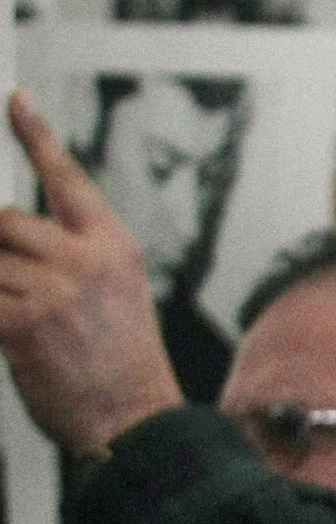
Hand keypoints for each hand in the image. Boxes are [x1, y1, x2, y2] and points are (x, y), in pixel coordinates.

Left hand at [0, 91, 186, 458]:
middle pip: (6, 222)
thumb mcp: (115, 296)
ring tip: (25, 318)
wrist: (134, 424)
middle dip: (0, 250)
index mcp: (114, 248)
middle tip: (19, 283)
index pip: (67, 179)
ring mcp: (51, 290)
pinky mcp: (18, 322)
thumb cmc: (122, 366)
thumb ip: (72, 257)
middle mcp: (85, 260)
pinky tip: (10, 330)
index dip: (36, 137)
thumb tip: (10, 234)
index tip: (15, 100)